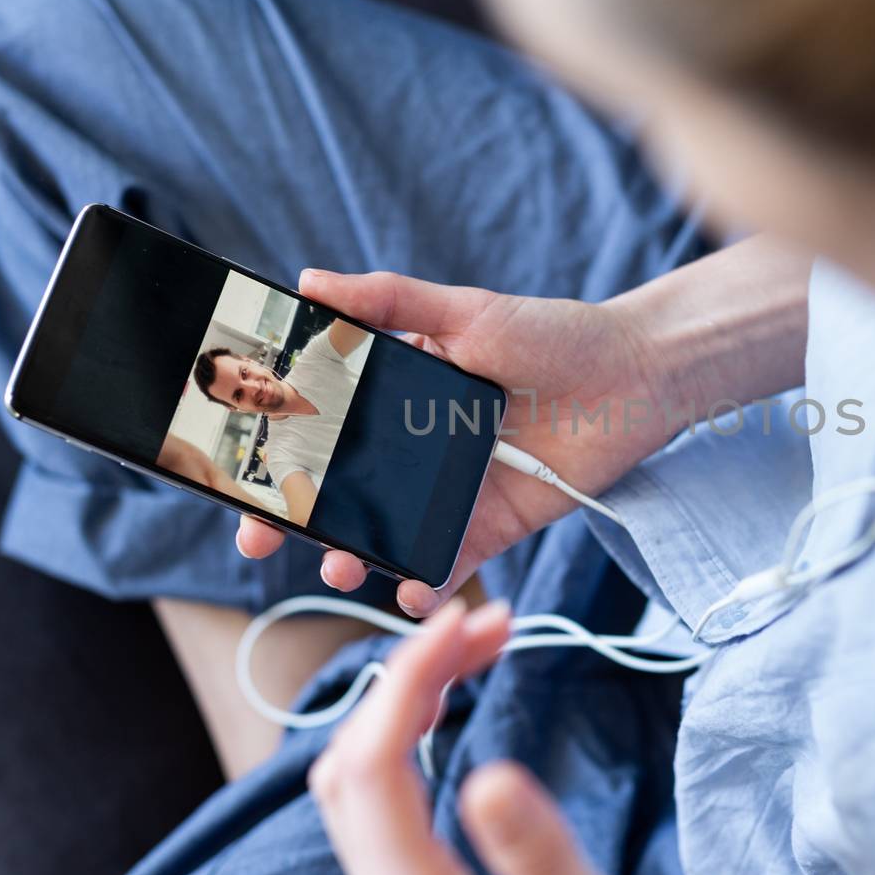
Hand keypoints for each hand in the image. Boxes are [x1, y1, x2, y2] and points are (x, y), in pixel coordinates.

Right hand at [237, 268, 679, 614]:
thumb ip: (388, 301)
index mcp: (398, 392)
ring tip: (338, 566)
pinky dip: (425, 582)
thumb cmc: (554, 334)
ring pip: (386, 532)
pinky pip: (448, 561)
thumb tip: (309, 283)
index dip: (275, 451)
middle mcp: (415, 447)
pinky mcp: (492, 525)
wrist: (637, 375)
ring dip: (354, 555)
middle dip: (297, 519)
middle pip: (342, 490)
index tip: (236, 475)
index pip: (322, 425)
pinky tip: (408, 591)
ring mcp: (450, 490)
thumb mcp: (467, 311)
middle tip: (263, 540)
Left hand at [309, 599, 683, 874]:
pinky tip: (456, 717)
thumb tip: (487, 772)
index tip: (470, 619)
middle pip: (351, 766)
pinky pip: (386, 809)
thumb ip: (538, 856)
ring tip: (478, 652)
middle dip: (407, 678)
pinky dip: (411, 743)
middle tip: (489, 625)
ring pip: (362, 786)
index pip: (373, 766)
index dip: (408, 678)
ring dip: (405, 708)